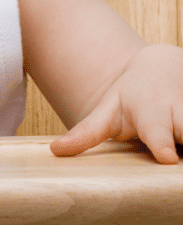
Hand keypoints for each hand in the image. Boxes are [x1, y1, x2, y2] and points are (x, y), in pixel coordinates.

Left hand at [50, 43, 182, 164]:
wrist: (160, 65)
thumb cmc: (130, 99)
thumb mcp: (107, 112)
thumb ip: (85, 133)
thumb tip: (55, 152)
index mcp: (150, 111)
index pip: (157, 130)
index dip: (162, 142)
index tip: (166, 156)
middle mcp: (180, 110)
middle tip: (178, 158)